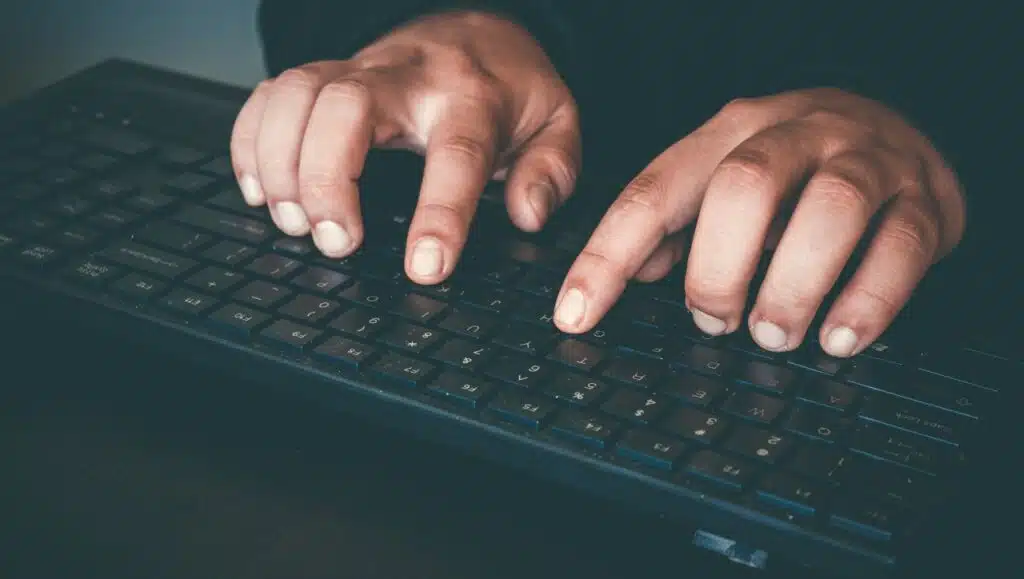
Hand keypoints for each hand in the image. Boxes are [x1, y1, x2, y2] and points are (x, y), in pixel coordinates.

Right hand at [230, 11, 578, 283]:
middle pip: (348, 108)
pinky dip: (250, 142)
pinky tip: (259, 190)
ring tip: (294, 224)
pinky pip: (269, 95)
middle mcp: (408, 78)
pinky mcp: (324, 76)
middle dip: (329, 179)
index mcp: (473, 96)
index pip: (457, 152)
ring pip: (296, 95)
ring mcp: (358, 70)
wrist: (477, 32)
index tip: (425, 266)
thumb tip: (527, 213)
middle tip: (335, 242)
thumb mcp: (555, 125)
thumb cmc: (511, 90)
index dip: (439, 213)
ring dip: (279, 163)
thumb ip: (550, 171)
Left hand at [554, 89, 964, 357]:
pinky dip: (867, 301)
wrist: (905, 128)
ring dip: (792, 287)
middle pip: (744, 188)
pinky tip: (838, 338)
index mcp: (730, 132)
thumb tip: (639, 271)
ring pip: (831, 209)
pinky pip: (902, 245)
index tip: (575, 315)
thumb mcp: (728, 180)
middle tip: (716, 322)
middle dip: (719, 269)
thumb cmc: (797, 169)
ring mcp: (866, 159)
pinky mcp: (925, 197)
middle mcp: (796, 134)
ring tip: (774, 335)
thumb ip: (682, 222)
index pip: (655, 192)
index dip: (609, 256)